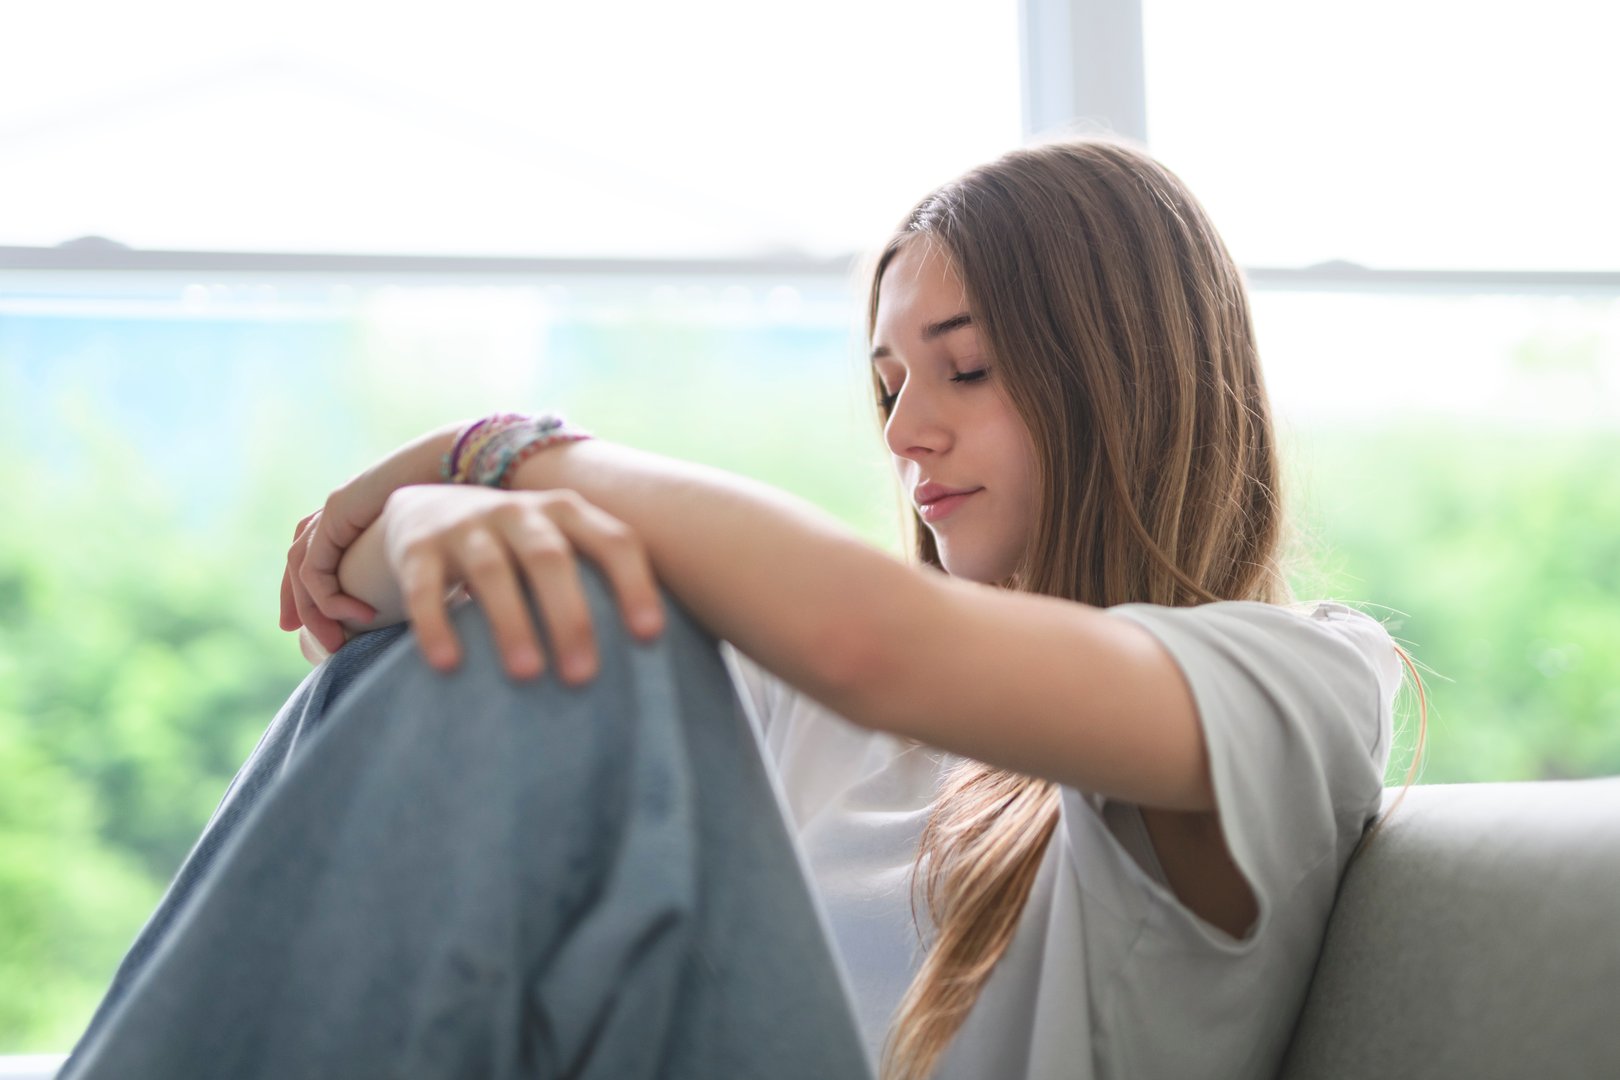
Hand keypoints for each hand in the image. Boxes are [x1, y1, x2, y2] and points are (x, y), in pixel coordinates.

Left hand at [280, 422, 462, 651]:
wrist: (456, 460)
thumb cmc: (459, 497)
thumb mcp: (435, 541)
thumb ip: (428, 565)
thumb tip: (454, 598)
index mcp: (358, 515)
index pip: (320, 554)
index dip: (317, 588)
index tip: (324, 618)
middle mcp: (339, 511)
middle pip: (300, 558)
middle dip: (295, 599)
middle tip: (294, 632)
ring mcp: (334, 510)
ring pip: (301, 567)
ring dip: (310, 609)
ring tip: (334, 642)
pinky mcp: (336, 514)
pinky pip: (317, 567)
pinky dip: (329, 598)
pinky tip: (362, 615)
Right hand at [380, 484, 665, 682]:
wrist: (424, 512)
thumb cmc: (519, 551)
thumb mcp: (562, 548)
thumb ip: (601, 579)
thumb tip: (668, 654)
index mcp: (569, 512)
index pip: (613, 541)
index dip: (635, 585)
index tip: (650, 638)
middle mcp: (521, 512)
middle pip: (553, 559)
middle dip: (571, 617)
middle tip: (584, 676)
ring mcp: (467, 525)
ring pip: (492, 571)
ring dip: (511, 623)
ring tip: (525, 676)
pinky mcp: (418, 548)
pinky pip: (426, 587)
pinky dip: (435, 624)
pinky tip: (448, 665)